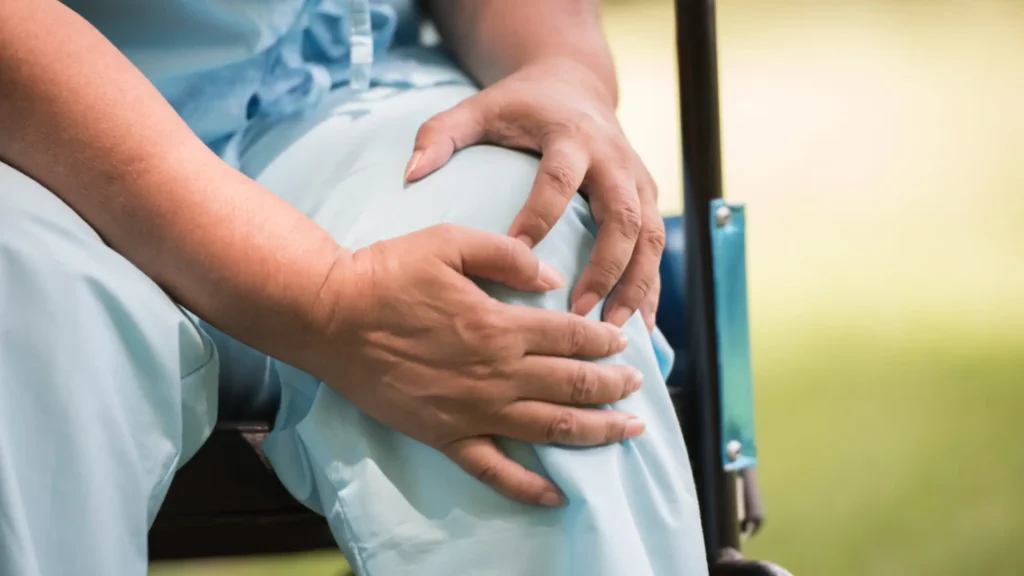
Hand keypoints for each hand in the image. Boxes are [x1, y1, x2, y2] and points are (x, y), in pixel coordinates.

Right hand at [308, 224, 644, 506]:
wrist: (331, 317)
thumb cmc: (388, 274)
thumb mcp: (450, 242)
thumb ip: (508, 256)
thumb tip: (553, 278)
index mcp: (501, 325)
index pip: (572, 336)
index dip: (604, 340)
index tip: (624, 342)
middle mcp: (496, 374)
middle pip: (573, 385)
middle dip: (614, 387)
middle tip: (637, 386)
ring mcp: (473, 411)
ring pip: (550, 428)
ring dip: (596, 431)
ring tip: (628, 432)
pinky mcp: (446, 436)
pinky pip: (495, 470)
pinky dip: (529, 486)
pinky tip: (558, 494)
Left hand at [405, 58, 663, 331]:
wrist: (575, 84)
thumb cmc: (520, 105)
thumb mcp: (479, 108)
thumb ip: (441, 134)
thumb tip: (411, 173)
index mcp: (570, 136)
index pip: (560, 179)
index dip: (542, 215)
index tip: (520, 256)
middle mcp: (613, 159)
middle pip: (623, 216)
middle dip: (607, 267)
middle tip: (581, 313)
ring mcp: (637, 179)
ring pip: (649, 237)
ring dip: (636, 285)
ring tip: (614, 330)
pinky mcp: (648, 196)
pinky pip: (657, 247)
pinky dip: (651, 287)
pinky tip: (642, 326)